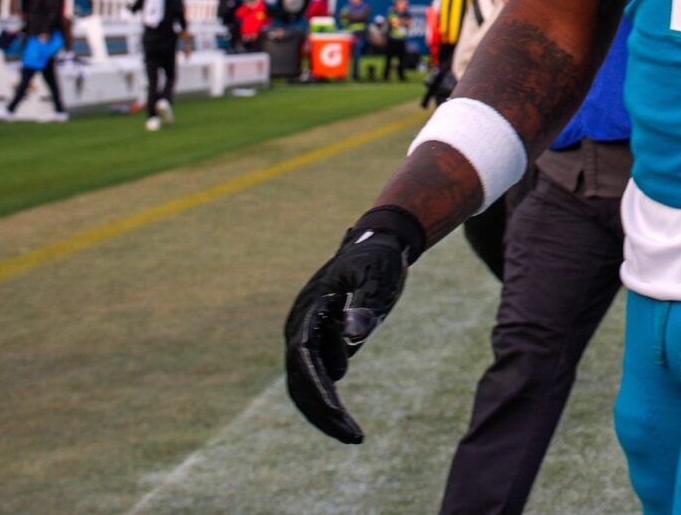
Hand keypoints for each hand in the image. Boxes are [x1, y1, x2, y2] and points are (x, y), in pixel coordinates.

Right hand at [284, 213, 420, 443]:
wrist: (378, 243)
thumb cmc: (380, 259)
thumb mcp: (381, 277)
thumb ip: (367, 306)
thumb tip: (352, 338)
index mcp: (311, 307)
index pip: (303, 355)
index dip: (316, 385)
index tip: (336, 411)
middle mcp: (299, 325)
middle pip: (300, 378)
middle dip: (323, 410)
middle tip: (353, 436)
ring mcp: (304, 336)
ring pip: (304, 384)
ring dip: (324, 412)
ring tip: (354, 436)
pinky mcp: (317, 344)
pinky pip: (315, 379)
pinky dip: (326, 401)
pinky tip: (345, 421)